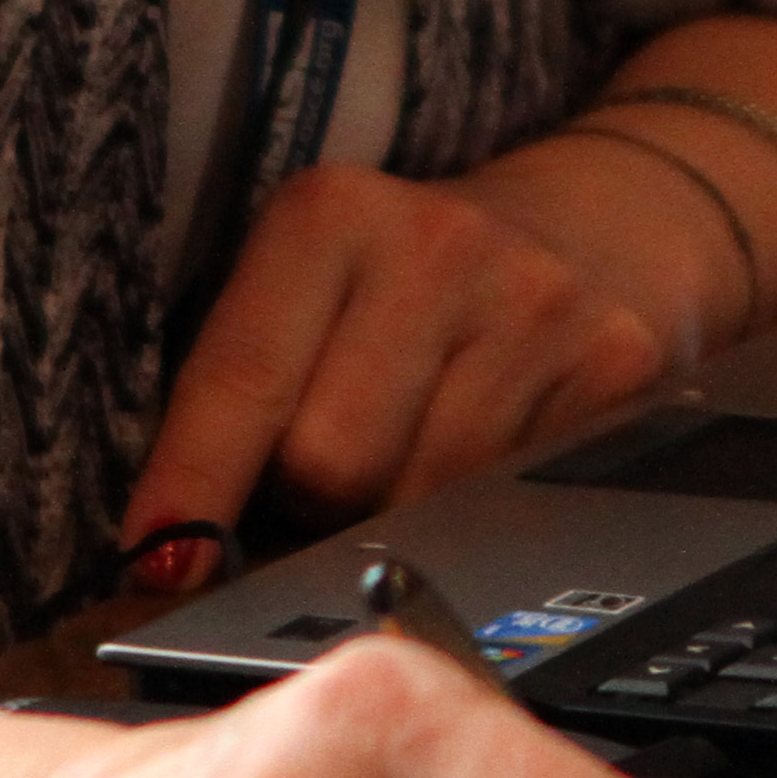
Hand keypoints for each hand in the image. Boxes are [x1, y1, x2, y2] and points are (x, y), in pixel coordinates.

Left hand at [125, 160, 695, 552]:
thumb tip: (178, 563)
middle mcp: (439, 242)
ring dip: (397, 516)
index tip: (159, 564)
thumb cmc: (411, 286)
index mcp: (332, 213)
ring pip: (422, 503)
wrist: (599, 224)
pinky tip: (487, 457)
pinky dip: (483, 513)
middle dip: (309, 502)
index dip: (192, 487)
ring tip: (411, 457)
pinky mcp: (616, 365)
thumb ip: (243, 400)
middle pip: (329, 463)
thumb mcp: (310, 292)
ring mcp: (538, 303)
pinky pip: (513, 509)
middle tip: (327, 476)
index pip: (242, 376)